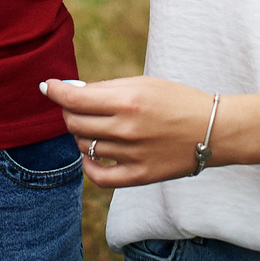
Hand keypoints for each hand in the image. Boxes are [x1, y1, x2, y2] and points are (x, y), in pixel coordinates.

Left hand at [44, 76, 219, 187]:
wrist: (213, 130)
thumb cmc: (177, 100)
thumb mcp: (144, 84)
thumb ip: (107, 88)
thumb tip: (70, 92)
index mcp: (129, 100)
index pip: (75, 99)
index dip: (54, 91)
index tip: (46, 87)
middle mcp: (127, 129)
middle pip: (74, 123)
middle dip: (67, 112)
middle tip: (74, 106)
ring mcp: (132, 155)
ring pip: (84, 146)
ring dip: (80, 134)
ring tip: (93, 125)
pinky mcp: (139, 176)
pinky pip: (99, 177)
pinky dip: (88, 165)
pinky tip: (90, 154)